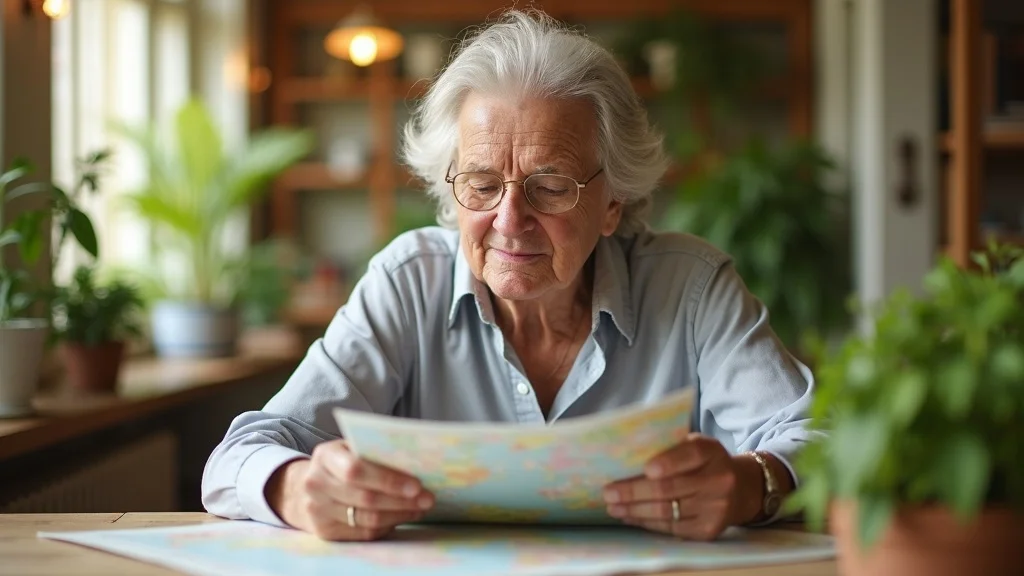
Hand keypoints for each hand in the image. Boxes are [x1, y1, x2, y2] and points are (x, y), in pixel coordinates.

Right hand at [265, 439, 433, 540]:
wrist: (309, 485)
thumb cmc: (342, 461)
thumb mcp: (352, 447)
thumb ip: (376, 450)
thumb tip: (417, 460)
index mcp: (325, 455)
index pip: (356, 470)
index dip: (388, 479)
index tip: (417, 485)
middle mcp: (315, 483)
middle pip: (364, 498)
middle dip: (401, 500)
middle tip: (427, 499)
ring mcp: (317, 509)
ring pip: (366, 519)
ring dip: (399, 515)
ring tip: (420, 508)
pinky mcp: (324, 531)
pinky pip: (363, 532)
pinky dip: (388, 525)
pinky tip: (402, 516)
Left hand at [602, 433, 758, 540]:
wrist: (740, 489)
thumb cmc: (704, 462)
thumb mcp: (695, 445)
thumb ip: (670, 446)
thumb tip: (626, 451)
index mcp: (711, 452)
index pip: (690, 455)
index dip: (668, 462)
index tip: (646, 469)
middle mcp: (719, 480)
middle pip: (671, 488)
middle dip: (635, 491)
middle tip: (608, 492)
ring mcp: (716, 507)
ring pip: (667, 511)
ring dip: (635, 510)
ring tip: (613, 507)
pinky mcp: (708, 529)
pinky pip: (672, 528)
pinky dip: (647, 523)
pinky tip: (630, 517)